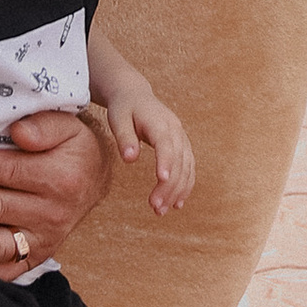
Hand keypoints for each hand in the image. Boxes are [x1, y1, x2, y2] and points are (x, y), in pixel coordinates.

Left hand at [0, 102, 109, 271]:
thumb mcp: (68, 124)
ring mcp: (43, 240)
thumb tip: (19, 132)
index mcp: (60, 177)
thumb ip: (45, 124)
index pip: (3, 170)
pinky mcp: (37, 258)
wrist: (95, 178)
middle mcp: (52, 213)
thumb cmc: (73, 146)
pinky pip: (2, 270)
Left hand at [102, 76, 193, 214]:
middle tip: (155, 208)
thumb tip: (130, 159)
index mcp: (159, 122)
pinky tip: (177, 204)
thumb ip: (124, 138)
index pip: (166, 143)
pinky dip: (185, 186)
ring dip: (177, 190)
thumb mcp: (117, 119)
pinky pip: (189, 168)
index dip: (166, 161)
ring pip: (186, 167)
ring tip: (162, 211)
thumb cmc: (124, 108)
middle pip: (178, 160)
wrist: (135, 95)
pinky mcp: (182, 146)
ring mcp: (182, 138)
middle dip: (169, 186)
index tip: (162, 179)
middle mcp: (175, 130)